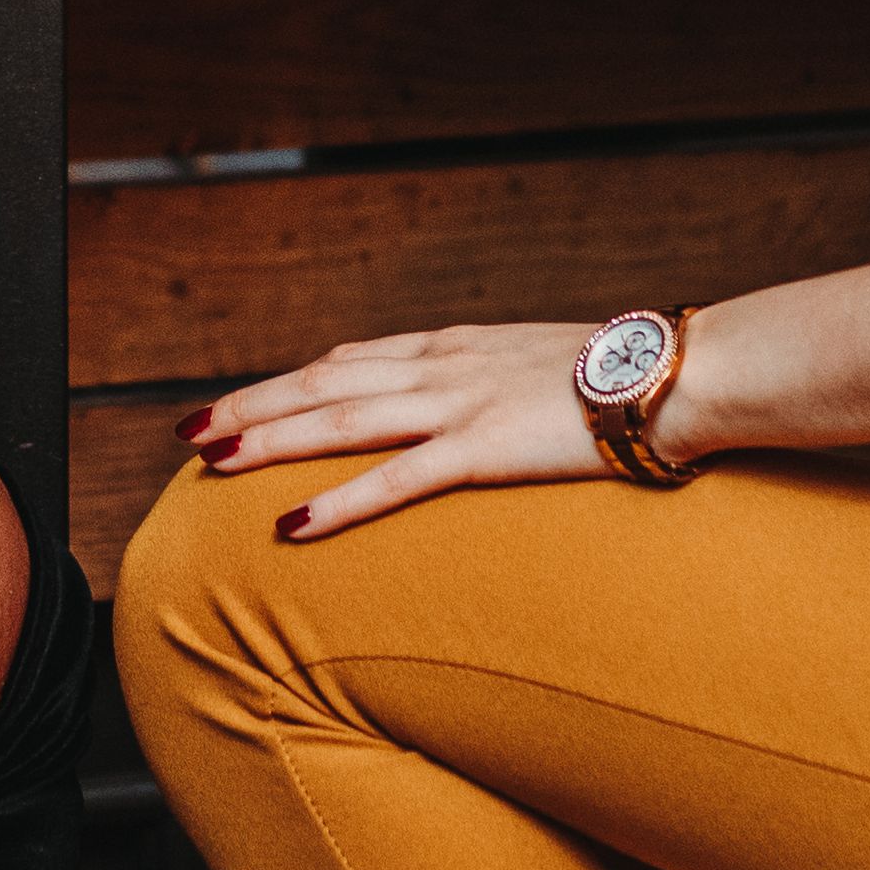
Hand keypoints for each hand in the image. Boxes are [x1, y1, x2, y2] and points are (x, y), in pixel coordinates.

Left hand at [188, 319, 642, 540]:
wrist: (680, 376)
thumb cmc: (627, 380)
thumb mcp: (547, 371)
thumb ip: (501, 387)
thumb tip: (485, 412)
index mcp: (458, 345)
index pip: (351, 358)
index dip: (290, 381)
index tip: (245, 401)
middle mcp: (444, 365)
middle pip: (323, 382)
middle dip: (251, 406)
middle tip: (190, 430)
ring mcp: (459, 404)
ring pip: (338, 419)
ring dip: (267, 440)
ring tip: (209, 461)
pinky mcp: (482, 449)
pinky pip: (392, 479)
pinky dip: (334, 502)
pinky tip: (288, 524)